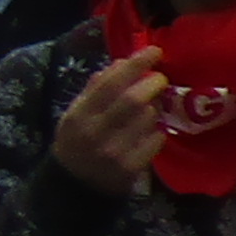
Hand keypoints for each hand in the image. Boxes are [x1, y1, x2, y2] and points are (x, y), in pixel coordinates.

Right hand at [51, 54, 168, 197]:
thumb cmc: (78, 141)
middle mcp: (95, 133)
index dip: (135, 64)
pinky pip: (156, 139)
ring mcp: (114, 152)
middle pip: (133, 100)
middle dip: (152, 84)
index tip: (155, 50)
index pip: (109, 83)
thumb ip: (96, 89)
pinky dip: (158, 132)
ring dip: (154, 110)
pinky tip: (148, 133)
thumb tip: (122, 63)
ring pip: (148, 119)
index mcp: (79, 115)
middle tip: (160, 79)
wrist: (75, 186)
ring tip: (147, 111)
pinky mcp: (131, 168)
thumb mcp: (76, 113)